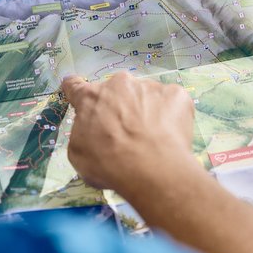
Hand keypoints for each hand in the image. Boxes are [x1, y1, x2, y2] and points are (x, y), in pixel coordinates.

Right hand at [62, 72, 198, 196]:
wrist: (152, 169)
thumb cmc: (109, 164)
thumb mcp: (79, 155)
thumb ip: (84, 133)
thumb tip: (95, 130)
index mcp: (91, 97)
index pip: (76, 86)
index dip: (76, 91)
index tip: (78, 93)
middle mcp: (119, 84)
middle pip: (117, 91)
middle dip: (119, 107)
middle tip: (126, 133)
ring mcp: (150, 86)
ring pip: (145, 96)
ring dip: (145, 110)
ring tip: (151, 139)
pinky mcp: (176, 94)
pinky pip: (170, 102)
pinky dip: (170, 115)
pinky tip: (169, 135)